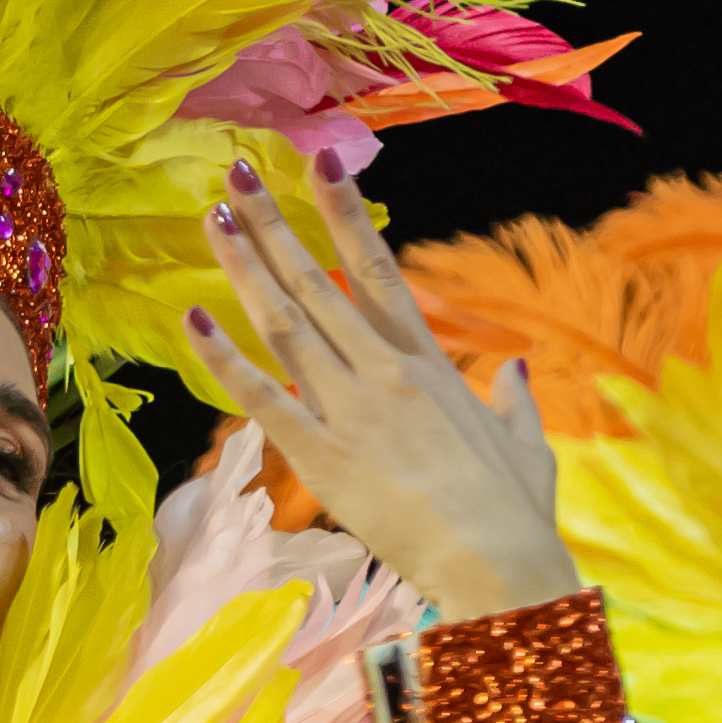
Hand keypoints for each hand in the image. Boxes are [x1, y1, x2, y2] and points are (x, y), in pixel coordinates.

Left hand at [184, 155, 575, 612]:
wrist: (497, 560)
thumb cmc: (515, 510)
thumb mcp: (528, 443)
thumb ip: (516, 401)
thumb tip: (519, 370)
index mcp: (429, 362)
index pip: (378, 269)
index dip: (344, 211)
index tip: (320, 162)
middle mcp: (384, 370)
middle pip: (318, 280)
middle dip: (273, 224)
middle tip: (236, 173)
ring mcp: (350, 407)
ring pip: (284, 322)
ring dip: (244, 267)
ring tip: (212, 219)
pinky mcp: (320, 453)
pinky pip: (262, 395)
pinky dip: (223, 357)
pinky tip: (192, 319)